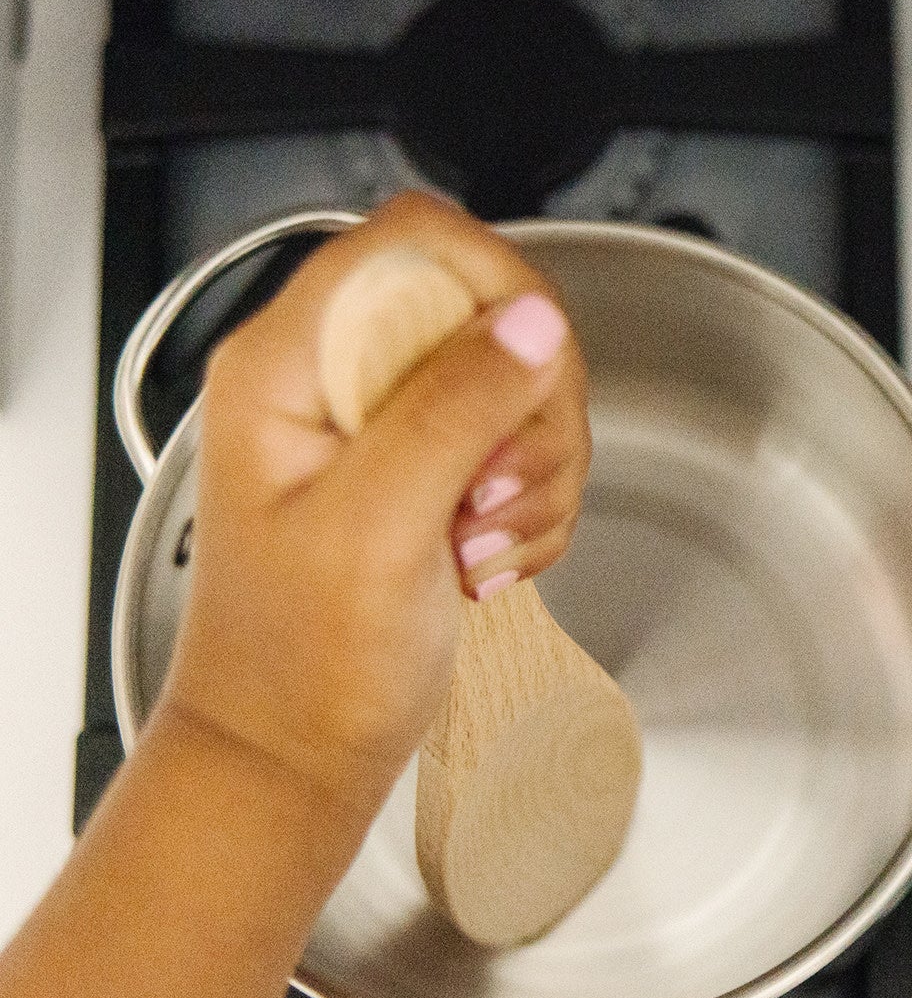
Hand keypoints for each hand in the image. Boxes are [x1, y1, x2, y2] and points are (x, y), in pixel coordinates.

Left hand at [158, 191, 590, 830]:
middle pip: (490, 314)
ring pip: (521, 389)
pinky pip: (524, 453)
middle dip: (528, 408)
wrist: (295, 755)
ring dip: (536, 473)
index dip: (494, 285)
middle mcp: (338, 379)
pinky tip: (489, 560)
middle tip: (496, 489)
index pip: (415, 242)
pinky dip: (532, 510)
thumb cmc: (300, 665)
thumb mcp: (376, 528)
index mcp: (290, 364)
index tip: (531, 366)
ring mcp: (387, 428)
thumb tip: (531, 319)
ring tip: (482, 541)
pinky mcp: (430, 474)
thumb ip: (451, 410)